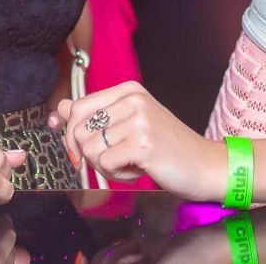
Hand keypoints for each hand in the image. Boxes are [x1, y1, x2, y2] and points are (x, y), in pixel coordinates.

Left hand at [56, 82, 226, 201]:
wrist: (205, 165)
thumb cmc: (167, 147)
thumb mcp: (129, 124)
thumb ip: (95, 115)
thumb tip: (60, 108)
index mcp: (128, 90)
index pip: (77, 107)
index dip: (71, 134)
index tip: (79, 151)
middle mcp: (133, 99)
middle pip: (79, 129)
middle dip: (89, 154)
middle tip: (115, 160)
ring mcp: (139, 120)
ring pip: (90, 149)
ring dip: (105, 166)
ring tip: (130, 164)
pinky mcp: (143, 144)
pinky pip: (106, 164)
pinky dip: (117, 175)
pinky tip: (138, 171)